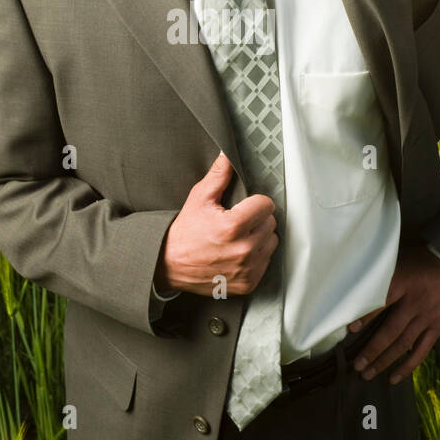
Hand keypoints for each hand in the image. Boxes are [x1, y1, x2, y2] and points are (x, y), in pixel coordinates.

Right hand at [158, 151, 277, 296]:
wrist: (169, 265)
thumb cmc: (184, 232)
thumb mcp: (199, 198)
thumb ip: (218, 175)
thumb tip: (228, 155)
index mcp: (233, 227)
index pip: (266, 205)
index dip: (254, 202)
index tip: (242, 207)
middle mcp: (244, 250)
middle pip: (270, 223)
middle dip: (256, 219)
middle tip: (237, 222)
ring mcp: (247, 269)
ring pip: (271, 242)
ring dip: (259, 238)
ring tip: (239, 238)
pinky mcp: (248, 284)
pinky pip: (266, 262)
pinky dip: (256, 257)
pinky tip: (238, 253)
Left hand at [346, 242, 439, 384]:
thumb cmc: (424, 260)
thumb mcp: (402, 258)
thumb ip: (383, 272)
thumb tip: (356, 281)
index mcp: (403, 283)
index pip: (381, 302)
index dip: (365, 317)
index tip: (350, 330)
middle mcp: (415, 303)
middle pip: (390, 331)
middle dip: (372, 350)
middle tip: (356, 366)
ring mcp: (427, 317)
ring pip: (403, 344)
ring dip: (384, 361)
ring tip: (367, 374)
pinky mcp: (438, 326)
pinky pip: (421, 350)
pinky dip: (408, 366)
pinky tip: (394, 377)